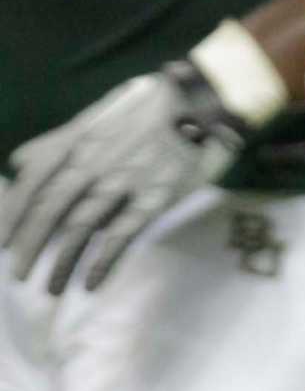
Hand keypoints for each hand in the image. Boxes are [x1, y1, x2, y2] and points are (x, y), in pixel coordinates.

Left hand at [3, 61, 251, 294]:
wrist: (199, 102)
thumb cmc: (147, 110)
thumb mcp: (95, 115)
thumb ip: (56, 141)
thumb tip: (18, 162)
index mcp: (77, 139)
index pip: (33, 178)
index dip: (13, 211)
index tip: (2, 239)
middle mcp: (93, 160)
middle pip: (50, 207)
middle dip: (30, 243)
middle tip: (18, 274)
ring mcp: (123, 181)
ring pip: (81, 226)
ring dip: (62, 261)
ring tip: (51, 288)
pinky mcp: (153, 199)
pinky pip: (121, 236)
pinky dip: (102, 263)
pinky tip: (90, 284)